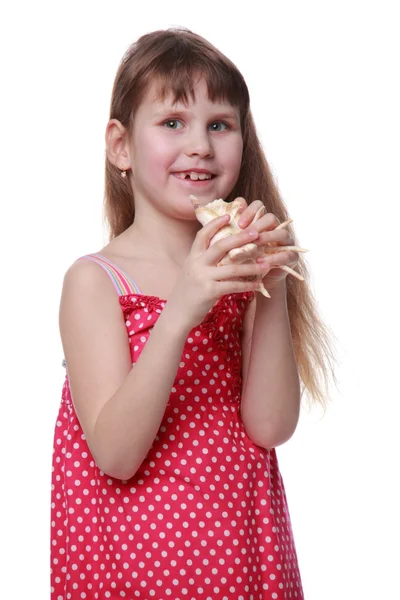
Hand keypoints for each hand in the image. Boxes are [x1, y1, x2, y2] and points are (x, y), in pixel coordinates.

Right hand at [166, 214, 272, 329]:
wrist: (177, 314)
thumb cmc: (188, 293)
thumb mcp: (191, 272)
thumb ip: (203, 261)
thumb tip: (222, 251)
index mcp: (193, 257)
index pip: (203, 235)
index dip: (215, 224)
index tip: (228, 215)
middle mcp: (197, 264)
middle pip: (221, 245)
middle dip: (241, 238)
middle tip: (257, 232)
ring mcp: (203, 277)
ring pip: (232, 268)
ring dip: (251, 266)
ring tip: (266, 263)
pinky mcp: (209, 292)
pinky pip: (233, 286)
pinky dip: (247, 285)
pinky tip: (258, 284)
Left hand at [234, 198, 301, 290]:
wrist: (254, 283)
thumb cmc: (240, 263)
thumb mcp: (232, 247)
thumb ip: (227, 233)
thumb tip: (212, 215)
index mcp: (259, 222)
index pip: (258, 206)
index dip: (248, 211)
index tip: (237, 223)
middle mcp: (273, 229)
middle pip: (270, 217)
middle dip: (258, 224)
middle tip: (247, 233)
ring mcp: (284, 242)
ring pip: (281, 233)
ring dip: (268, 238)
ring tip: (256, 244)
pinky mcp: (291, 257)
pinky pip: (287, 254)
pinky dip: (274, 257)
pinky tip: (263, 261)